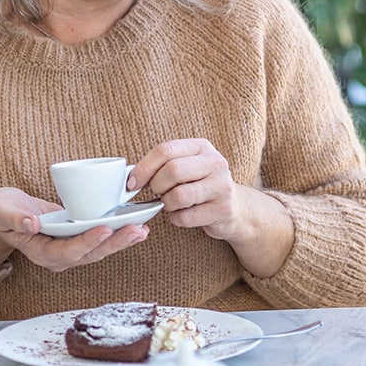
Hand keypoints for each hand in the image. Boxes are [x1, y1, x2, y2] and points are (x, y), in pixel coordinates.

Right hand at [0, 187, 148, 272]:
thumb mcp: (2, 210)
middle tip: (137, 230)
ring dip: (123, 240)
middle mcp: (60, 256)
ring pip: (101, 249)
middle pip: (91, 254)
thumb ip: (14, 217)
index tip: (104, 229)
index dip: (87, 242)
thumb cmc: (3, 212)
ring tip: (143, 229)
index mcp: (41, 252)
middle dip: (115, 243)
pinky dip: (121, 233)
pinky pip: (103, 239)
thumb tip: (31, 223)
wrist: (6, 214)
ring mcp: (71, 249)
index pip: (67, 252)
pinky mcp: (80, 239)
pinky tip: (138, 224)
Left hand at [127, 138, 249, 236]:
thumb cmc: (200, 185)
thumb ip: (163, 164)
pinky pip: (186, 217)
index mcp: (202, 147)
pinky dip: (176, 219)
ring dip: (167, 204)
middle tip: (157, 193)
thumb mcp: (187, 166)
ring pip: (178, 196)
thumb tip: (130, 178)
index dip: (143, 168)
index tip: (132, 183)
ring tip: (171, 203)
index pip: (165, 150)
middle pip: (172, 171)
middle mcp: (215, 162)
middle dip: (156, 186)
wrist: (236, 207)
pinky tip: (182, 215)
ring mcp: (222, 186)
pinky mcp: (224, 209)